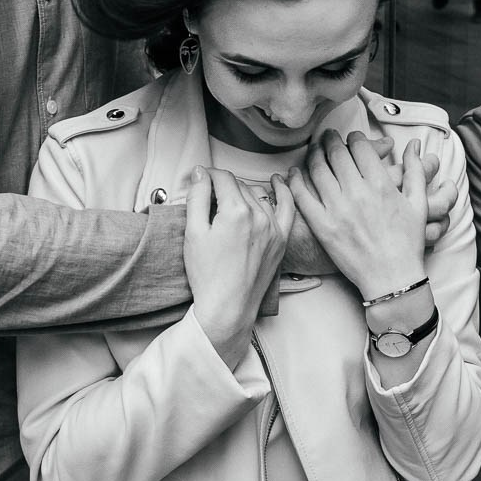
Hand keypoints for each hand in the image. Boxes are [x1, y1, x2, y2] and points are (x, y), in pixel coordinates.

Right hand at [185, 168, 294, 369]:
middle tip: (206, 195)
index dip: (206, 176)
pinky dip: (283, 192)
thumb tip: (200, 173)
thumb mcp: (193, 233)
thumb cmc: (208, 275)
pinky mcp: (281, 240)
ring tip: (227, 199)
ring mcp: (274, 228)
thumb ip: (196, 197)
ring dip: (242, 191)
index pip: (222, 178)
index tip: (198, 180)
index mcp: (236, 212)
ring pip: (258, 195)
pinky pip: (287, 207)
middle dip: (221, 185)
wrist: (227, 307)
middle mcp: (259, 216)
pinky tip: (278, 182)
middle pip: (238, 185)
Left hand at [282, 139, 453, 271]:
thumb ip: (416, 170)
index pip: (360, 147)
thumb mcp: (419, 204)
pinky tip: (292, 173)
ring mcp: (337, 210)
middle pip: (336, 154)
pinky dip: (294, 181)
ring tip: (314, 149)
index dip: (354, 137)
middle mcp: (357, 193)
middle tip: (328, 136)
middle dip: (331, 140)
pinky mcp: (323, 227)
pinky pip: (302, 197)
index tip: (352, 138)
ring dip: (313, 154)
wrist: (392, 278)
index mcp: (381, 184)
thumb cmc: (407, 243)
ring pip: (317, 170)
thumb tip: (414, 145)